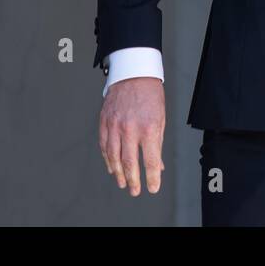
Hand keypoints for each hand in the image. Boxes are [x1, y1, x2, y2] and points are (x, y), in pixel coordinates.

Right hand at [98, 76, 165, 195]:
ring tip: (123, 183)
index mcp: (148, 128)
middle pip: (129, 162)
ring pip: (114, 157)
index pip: (150, 160)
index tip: (153, 188)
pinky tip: (112, 167)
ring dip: (118, 173)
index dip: (151, 178)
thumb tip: (157, 165)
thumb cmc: (150, 96)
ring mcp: (115, 125)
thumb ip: (157, 143)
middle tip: (135, 191)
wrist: (133, 74)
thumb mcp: (160, 118)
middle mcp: (130, 128)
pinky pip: (104, 146)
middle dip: (133, 180)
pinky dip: (108, 159)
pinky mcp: (104, 122)